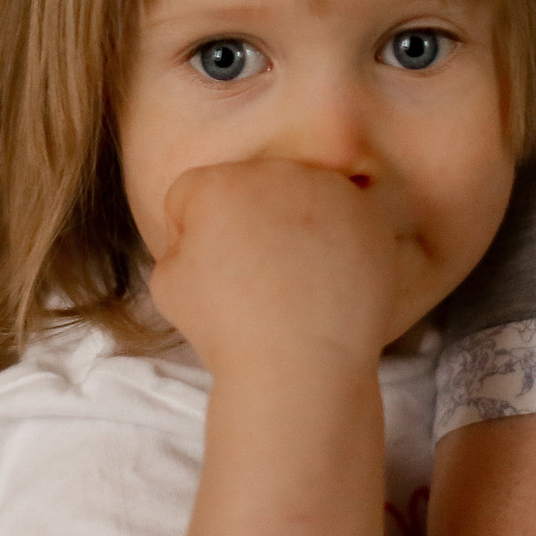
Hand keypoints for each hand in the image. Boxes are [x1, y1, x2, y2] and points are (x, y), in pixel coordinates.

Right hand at [147, 158, 412, 377]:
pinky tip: (323, 280)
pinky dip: (332, 241)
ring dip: (291, 224)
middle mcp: (276, 173)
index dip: (189, 233)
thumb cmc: (228, 329)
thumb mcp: (167, 285)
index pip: (193, 193)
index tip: (207, 271)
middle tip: (251, 273)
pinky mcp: (368, 217)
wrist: (300, 363)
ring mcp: (328, 191)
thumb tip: (200, 235)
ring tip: (291, 280)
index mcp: (219, 183)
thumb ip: (177, 242)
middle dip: (245, 219)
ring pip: (297, 195)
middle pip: (248, 185)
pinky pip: (339, 218)